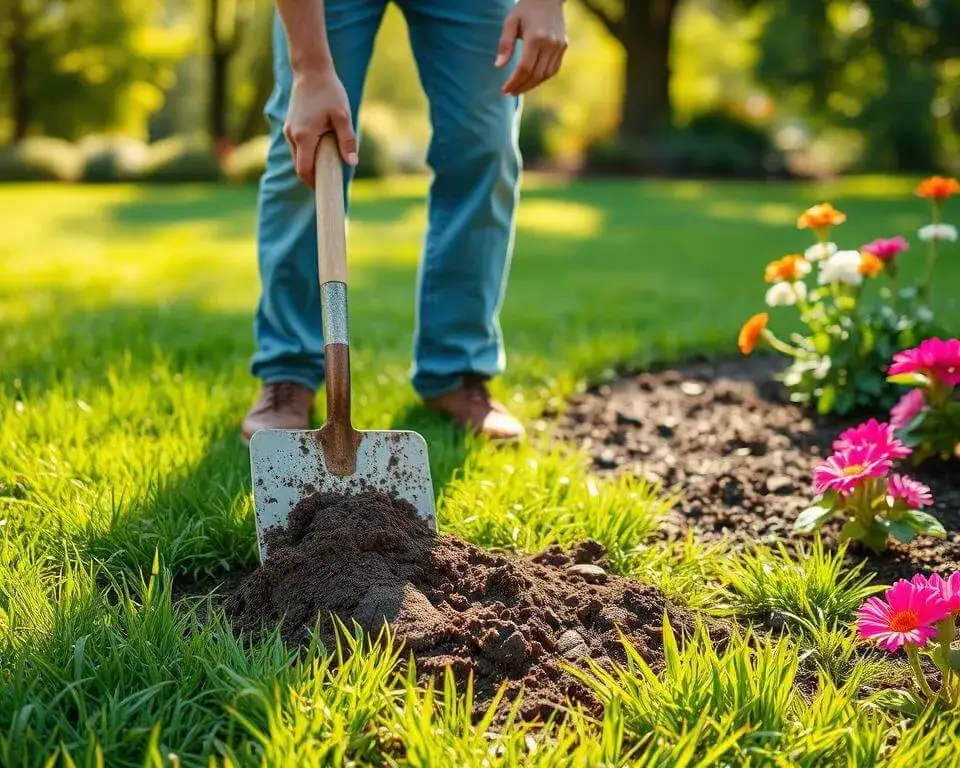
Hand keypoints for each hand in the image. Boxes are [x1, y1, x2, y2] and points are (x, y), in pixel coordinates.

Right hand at [283, 67, 357, 185]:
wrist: (311, 70)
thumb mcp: (343, 116)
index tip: (325, 190)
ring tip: (329, 164)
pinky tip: (322, 150)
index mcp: (303, 136)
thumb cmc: (329, 91)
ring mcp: (289, 130)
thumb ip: (347, 140)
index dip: (313, 183)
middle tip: (331, 180)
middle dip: (313, 175)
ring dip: (311, 163)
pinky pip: (298, 147)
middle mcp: (292, 135)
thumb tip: (352, 163)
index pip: (304, 170)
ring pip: (298, 157)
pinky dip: (308, 153)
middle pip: (300, 166)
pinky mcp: (291, 125)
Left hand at [496, 0, 566, 95]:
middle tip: (510, 92)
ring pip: (546, 75)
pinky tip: (531, 80)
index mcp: (536, 37)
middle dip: (521, 87)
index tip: (504, 90)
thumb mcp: (510, 22)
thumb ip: (504, 44)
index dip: (514, 82)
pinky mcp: (564, 47)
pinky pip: (553, 69)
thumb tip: (499, 66)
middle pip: (536, 75)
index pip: (524, 68)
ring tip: (519, 89)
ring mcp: (559, 46)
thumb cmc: (526, 9)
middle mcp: (550, 44)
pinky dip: (542, 78)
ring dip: (532, 85)